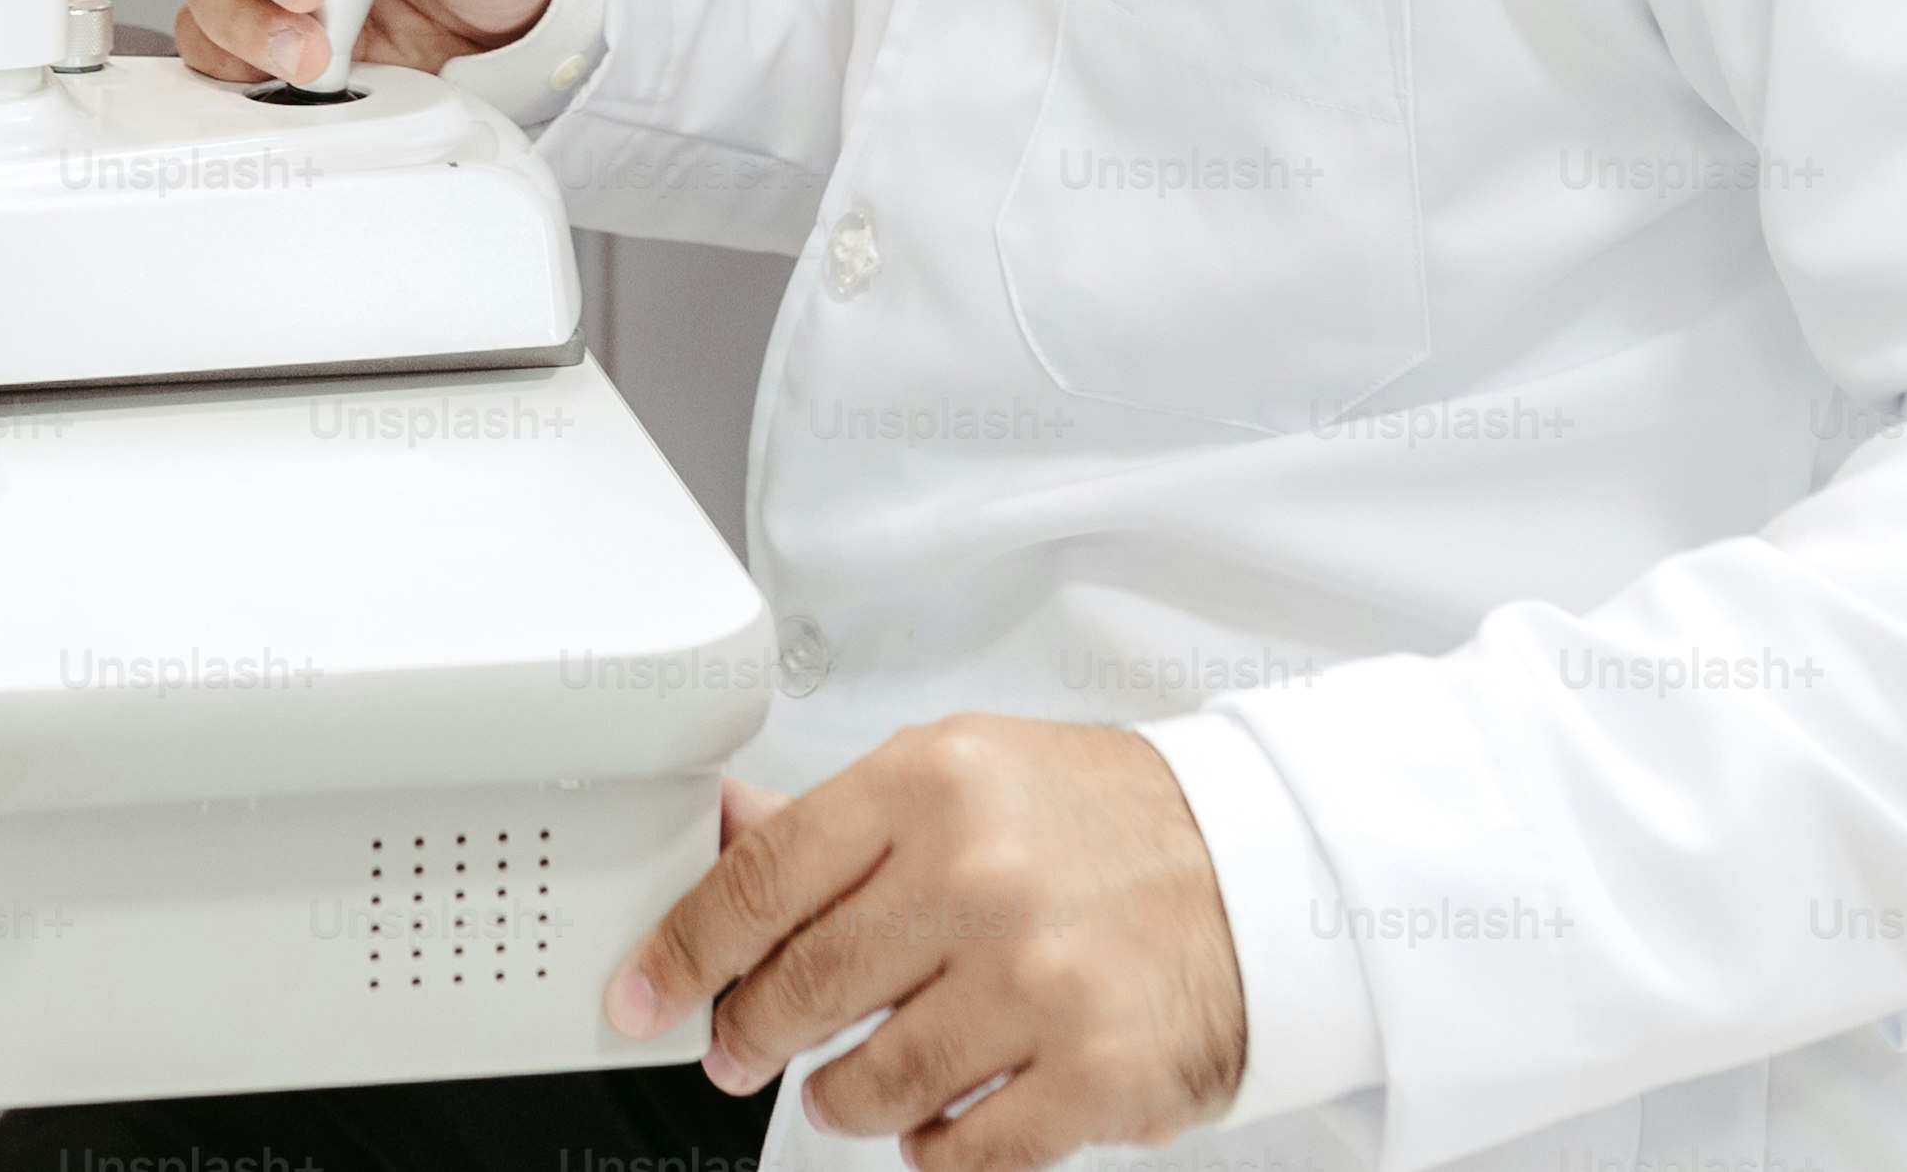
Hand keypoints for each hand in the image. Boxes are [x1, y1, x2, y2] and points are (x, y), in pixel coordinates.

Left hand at [607, 719, 1243, 1168]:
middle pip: (802, 986)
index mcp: (933, 784)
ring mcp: (1038, 980)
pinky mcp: (1093, 1074)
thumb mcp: (964, 772)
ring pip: (871, 1079)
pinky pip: (958, 1149)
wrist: (1262, 867)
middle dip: (748, 1034)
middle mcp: (979, 877)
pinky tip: (938, 1117)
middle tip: (737, 1049)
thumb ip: (838, 819)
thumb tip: (720, 832)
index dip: (685, 948)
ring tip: (853, 1080)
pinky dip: (929, 1146)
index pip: (764, 877)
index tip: (643, 994)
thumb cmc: (1101, 822)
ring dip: (842, 1095)